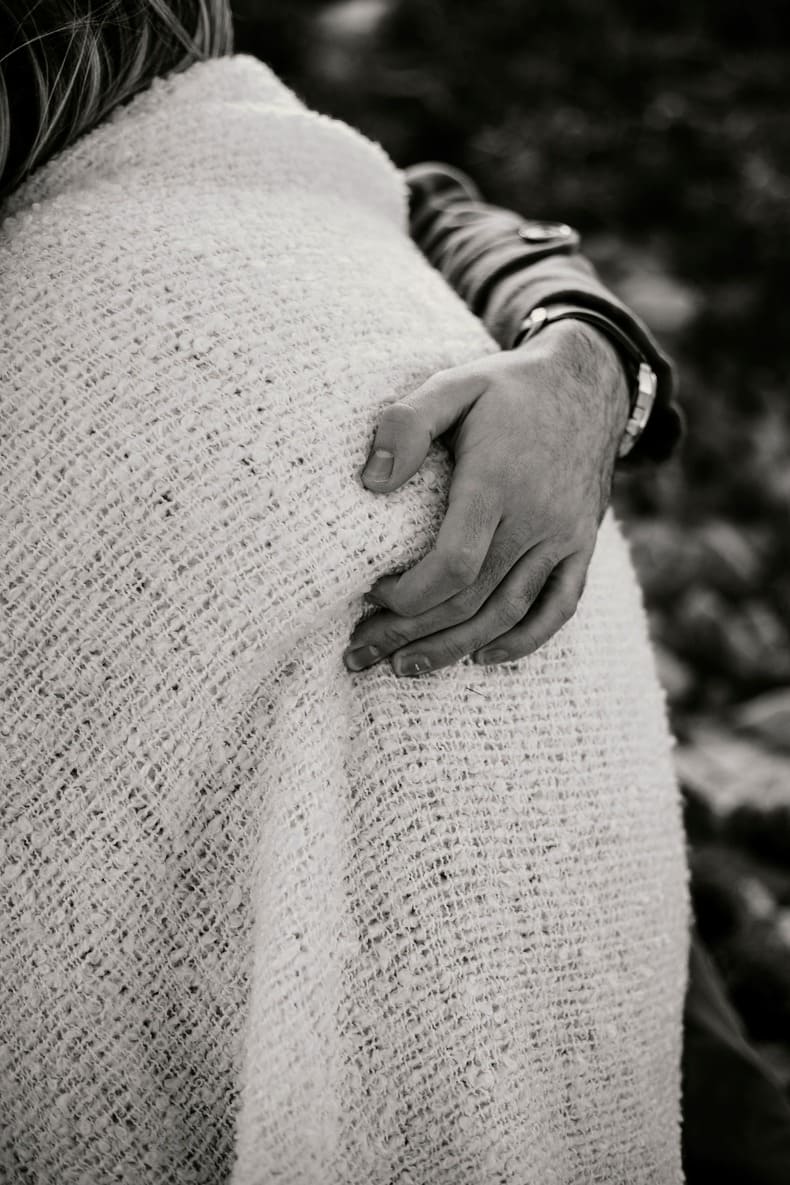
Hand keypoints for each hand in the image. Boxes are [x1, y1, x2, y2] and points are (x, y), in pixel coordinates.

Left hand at [344, 320, 629, 675]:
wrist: (587, 384)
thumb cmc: (506, 391)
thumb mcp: (452, 386)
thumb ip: (407, 424)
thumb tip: (370, 482)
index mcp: (498, 482)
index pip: (454, 564)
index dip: (409, 594)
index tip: (371, 595)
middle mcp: (537, 517)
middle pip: (473, 599)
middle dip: (412, 633)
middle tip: (364, 650)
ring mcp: (564, 537)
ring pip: (508, 612)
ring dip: (454, 648)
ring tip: (405, 667)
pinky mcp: (580, 547)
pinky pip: (559, 607)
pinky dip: (524, 641)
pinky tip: (483, 656)